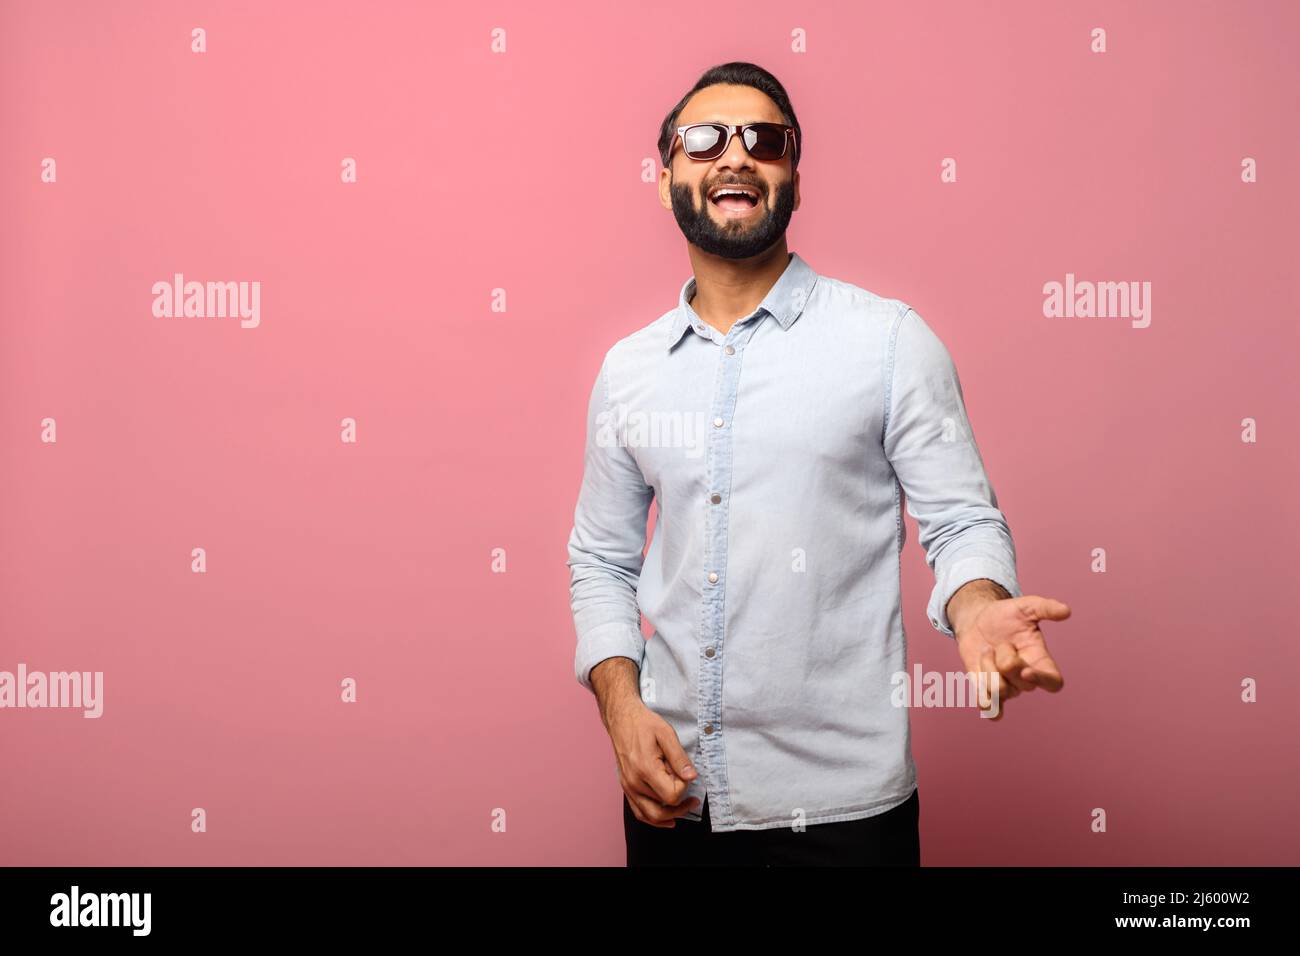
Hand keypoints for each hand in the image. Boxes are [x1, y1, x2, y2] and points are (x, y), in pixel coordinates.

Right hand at [606, 698, 700, 826]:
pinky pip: (639, 812)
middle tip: (693, 799)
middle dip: (680, 806)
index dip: (684, 788)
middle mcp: (634, 782)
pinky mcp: (626, 787)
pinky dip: (654, 818)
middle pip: (662, 809)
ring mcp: (628, 787)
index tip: (686, 775)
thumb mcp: (666, 734)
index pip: (671, 795)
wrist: (622, 719)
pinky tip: (667, 817)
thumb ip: (679, 758)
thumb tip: (692, 777)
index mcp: (645, 769)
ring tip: (684, 807)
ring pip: (650, 816)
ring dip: (669, 816)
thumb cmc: (644, 724)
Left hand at [953, 595, 1069, 720]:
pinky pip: (989, 708)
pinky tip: (979, 681)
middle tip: (1000, 643)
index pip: (1054, 682)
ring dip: (987, 668)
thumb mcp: (1025, 606)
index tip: (1026, 670)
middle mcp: (1025, 677)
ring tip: (986, 651)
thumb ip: (1045, 608)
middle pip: (1022, 685)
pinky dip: (984, 700)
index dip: (1043, 681)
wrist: (977, 620)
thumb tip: (1066, 611)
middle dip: (1006, 661)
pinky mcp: (987, 689)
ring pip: (1000, 692)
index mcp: (1040, 660)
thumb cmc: (1005, 615)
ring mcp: (1007, 685)